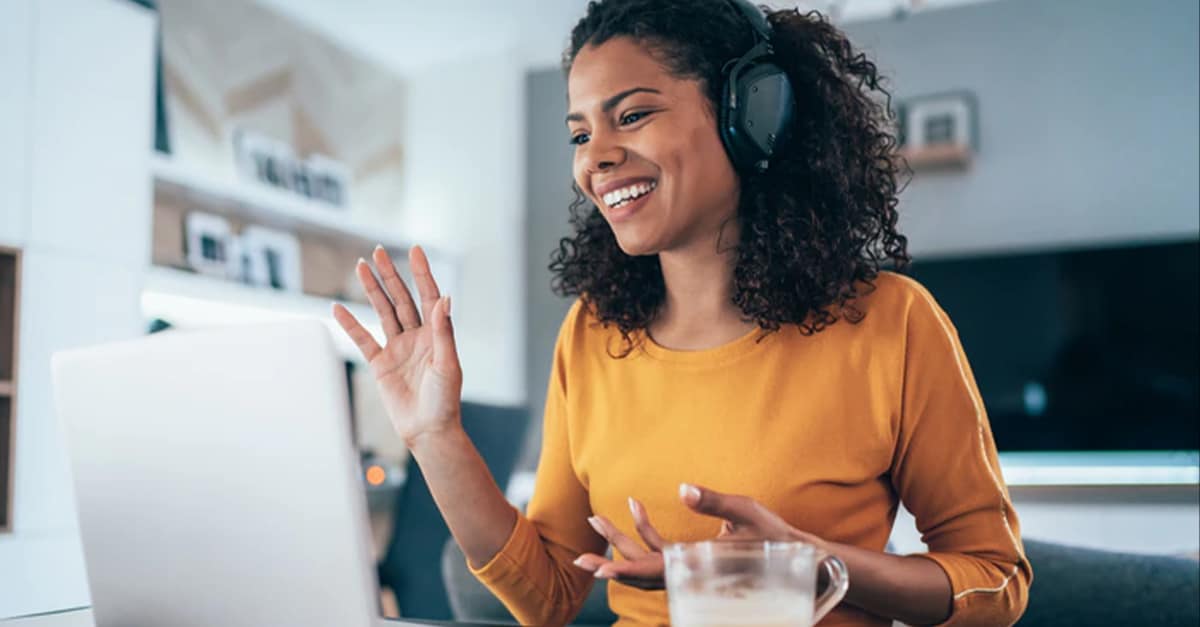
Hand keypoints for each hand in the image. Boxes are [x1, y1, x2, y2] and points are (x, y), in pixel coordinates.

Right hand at [332, 245, 461, 446]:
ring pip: (382, 312)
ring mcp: (398, 348)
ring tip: (360, 266)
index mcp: (436, 335)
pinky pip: (363, 340)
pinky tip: (338, 308)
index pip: (428, 296)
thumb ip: (443, 331)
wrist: (428, 431)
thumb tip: (445, 298)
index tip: (415, 250)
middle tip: (378, 251)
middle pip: (401, 298)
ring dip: (372, 290)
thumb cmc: (445, 401)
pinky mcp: (381, 364)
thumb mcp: (447, 364)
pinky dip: (350, 324)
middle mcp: (417, 337)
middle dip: (390, 275)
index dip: (422, 273)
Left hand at [573, 483, 818, 589]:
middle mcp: (689, 572)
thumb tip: (683, 488)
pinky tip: (636, 505)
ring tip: (597, 517)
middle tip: (579, 554)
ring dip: (621, 541)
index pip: (653, 571)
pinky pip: (661, 550)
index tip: (597, 568)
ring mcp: (689, 567)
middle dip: (609, 558)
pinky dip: (645, 530)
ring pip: (646, 560)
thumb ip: (714, 501)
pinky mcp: (692, 559)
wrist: (797, 556)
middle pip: (640, 569)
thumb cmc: (773, 536)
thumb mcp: (746, 512)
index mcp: (698, 566)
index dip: (624, 569)